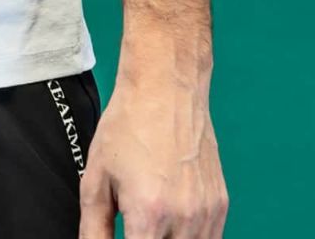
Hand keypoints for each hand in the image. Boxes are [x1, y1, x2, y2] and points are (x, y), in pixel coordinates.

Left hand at [79, 70, 228, 237]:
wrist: (164, 89)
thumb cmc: (128, 126)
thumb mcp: (96, 176)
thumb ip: (94, 227)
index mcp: (149, 214)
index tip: (125, 233)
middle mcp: (184, 219)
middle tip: (135, 226)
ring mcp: (207, 214)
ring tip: (150, 223)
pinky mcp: (220, 206)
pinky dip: (190, 238)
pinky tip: (170, 221)